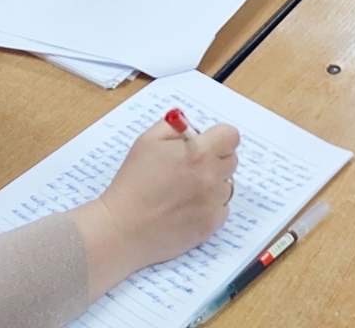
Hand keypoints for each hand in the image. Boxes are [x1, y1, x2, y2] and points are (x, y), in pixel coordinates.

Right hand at [71, 118, 240, 286]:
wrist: (123, 227)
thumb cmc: (132, 183)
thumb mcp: (147, 141)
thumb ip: (174, 126)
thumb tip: (192, 125)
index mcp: (198, 152)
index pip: (231, 136)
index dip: (218, 138)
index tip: (208, 144)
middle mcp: (211, 176)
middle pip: (231, 160)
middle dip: (215, 160)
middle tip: (191, 168)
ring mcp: (213, 202)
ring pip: (226, 186)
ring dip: (212, 185)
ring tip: (184, 191)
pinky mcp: (211, 225)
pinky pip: (222, 209)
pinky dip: (208, 208)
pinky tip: (186, 209)